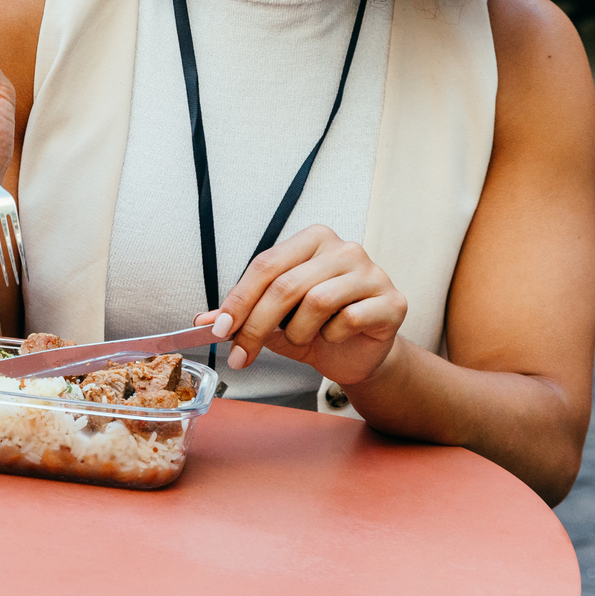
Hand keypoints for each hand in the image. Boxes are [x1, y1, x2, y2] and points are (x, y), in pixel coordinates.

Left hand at [199, 225, 407, 388]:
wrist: (357, 355)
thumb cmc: (314, 328)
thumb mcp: (271, 320)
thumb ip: (239, 314)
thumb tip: (203, 321)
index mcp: (311, 240)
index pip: (265, 265)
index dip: (238, 300)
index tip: (218, 330)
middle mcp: (344, 248)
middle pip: (286, 285)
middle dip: (256, 325)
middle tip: (239, 355)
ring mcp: (372, 272)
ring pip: (316, 301)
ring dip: (298, 332)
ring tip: (300, 339)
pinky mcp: (392, 300)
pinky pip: (349, 319)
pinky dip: (332, 336)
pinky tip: (334, 337)